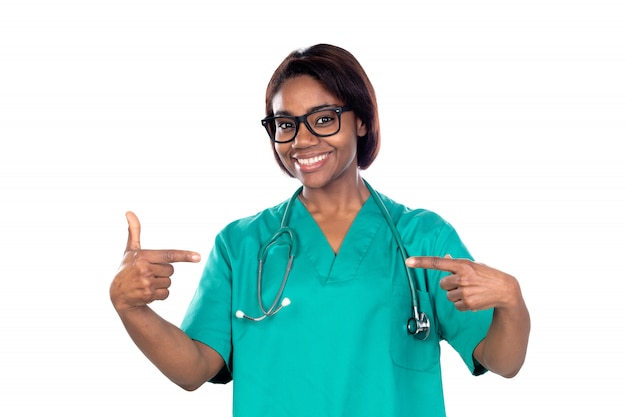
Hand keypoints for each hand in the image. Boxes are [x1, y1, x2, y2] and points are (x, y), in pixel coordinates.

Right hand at [110, 211, 200, 311]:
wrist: (117, 294)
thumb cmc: (127, 268)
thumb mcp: (130, 250)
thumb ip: (133, 232)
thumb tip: (129, 212)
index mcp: (142, 256)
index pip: (169, 255)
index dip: (185, 256)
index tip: (198, 257)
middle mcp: (144, 269)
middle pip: (171, 270)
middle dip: (163, 272)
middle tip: (148, 274)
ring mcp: (146, 283)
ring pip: (169, 282)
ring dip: (161, 284)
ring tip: (146, 283)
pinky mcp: (148, 295)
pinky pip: (166, 294)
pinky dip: (160, 295)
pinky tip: (147, 293)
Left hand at [405, 256, 521, 311]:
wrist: (505, 290)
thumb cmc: (487, 275)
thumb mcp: (473, 265)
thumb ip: (457, 263)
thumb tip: (446, 256)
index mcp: (462, 265)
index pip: (437, 262)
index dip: (421, 262)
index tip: (408, 261)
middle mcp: (462, 277)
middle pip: (442, 284)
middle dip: (450, 285)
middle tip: (465, 284)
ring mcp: (465, 291)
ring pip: (448, 296)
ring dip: (457, 295)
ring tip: (472, 292)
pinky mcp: (468, 304)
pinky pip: (456, 306)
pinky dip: (463, 304)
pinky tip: (474, 299)